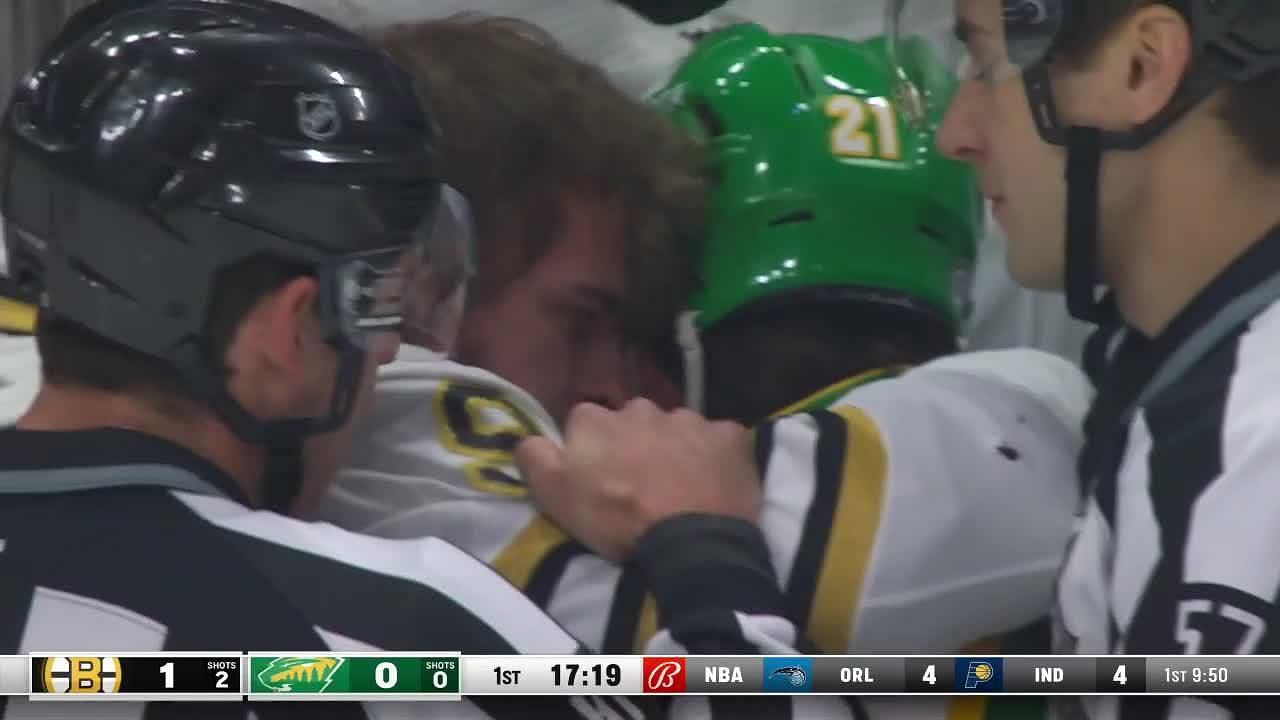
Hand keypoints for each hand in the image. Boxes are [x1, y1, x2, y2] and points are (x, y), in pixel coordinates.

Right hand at [515, 398, 761, 561]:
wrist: (690, 537)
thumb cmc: (617, 517)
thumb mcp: (555, 495)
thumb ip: (534, 458)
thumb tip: (526, 437)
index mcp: (596, 419)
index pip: (584, 424)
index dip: (591, 452)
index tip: (599, 478)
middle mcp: (641, 407)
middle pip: (632, 422)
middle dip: (635, 444)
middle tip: (641, 484)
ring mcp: (689, 418)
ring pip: (676, 428)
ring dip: (674, 449)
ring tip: (679, 486)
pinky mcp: (729, 434)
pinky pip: (718, 439)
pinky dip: (714, 456)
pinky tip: (713, 481)